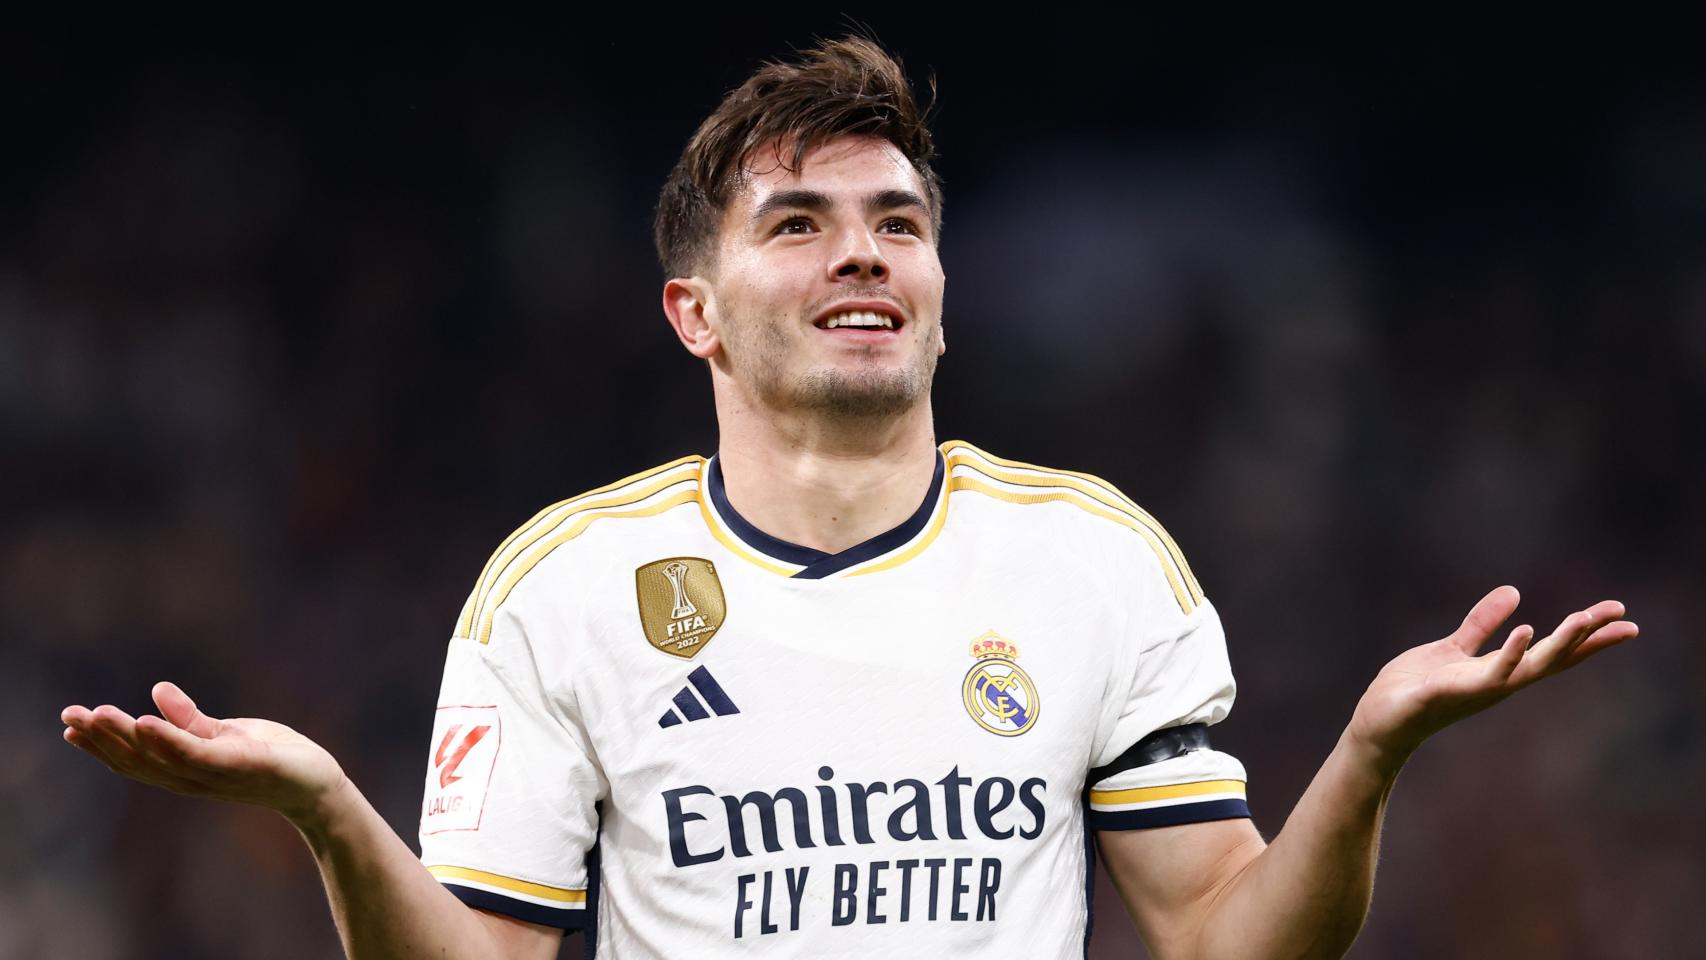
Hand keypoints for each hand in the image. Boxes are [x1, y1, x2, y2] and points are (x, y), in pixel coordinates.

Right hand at [61, 682, 346, 825]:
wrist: (317, 783)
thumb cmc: (273, 758)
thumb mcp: (227, 733)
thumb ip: (191, 720)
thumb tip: (156, 691)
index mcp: (185, 769)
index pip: (135, 758)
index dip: (101, 744)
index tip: (69, 725)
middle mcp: (192, 777)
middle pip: (138, 760)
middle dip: (101, 739)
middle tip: (69, 715)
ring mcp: (214, 774)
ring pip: (160, 757)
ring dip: (125, 736)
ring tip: (98, 714)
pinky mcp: (239, 765)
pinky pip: (196, 753)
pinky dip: (168, 739)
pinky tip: (145, 722)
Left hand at [1347, 586, 1637, 769]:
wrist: (1379, 720)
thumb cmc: (1416, 688)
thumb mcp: (1453, 648)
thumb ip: (1482, 623)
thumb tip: (1515, 592)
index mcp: (1499, 669)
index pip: (1553, 652)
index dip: (1589, 637)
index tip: (1624, 619)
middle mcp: (1497, 681)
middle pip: (1554, 658)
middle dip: (1589, 638)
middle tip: (1624, 618)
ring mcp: (1478, 689)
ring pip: (1529, 667)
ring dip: (1558, 644)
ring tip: (1584, 618)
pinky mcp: (1451, 691)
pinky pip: (1488, 673)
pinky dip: (1509, 654)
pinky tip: (1526, 630)